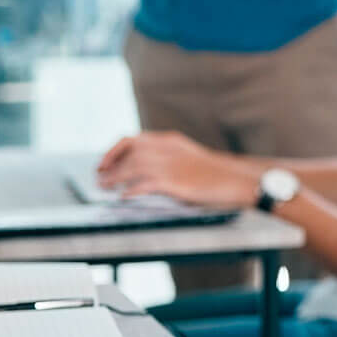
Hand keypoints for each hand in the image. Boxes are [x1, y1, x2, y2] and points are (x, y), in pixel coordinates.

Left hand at [94, 131, 256, 209]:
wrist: (237, 180)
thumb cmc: (215, 174)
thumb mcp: (189, 158)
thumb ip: (168, 159)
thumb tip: (142, 170)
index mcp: (171, 141)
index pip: (134, 140)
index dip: (114, 151)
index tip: (104, 162)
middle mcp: (168, 149)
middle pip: (129, 152)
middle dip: (111, 164)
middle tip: (100, 176)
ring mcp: (170, 165)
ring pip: (132, 167)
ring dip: (115, 178)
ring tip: (105, 188)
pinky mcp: (174, 182)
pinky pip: (144, 185)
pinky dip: (130, 190)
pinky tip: (124, 197)